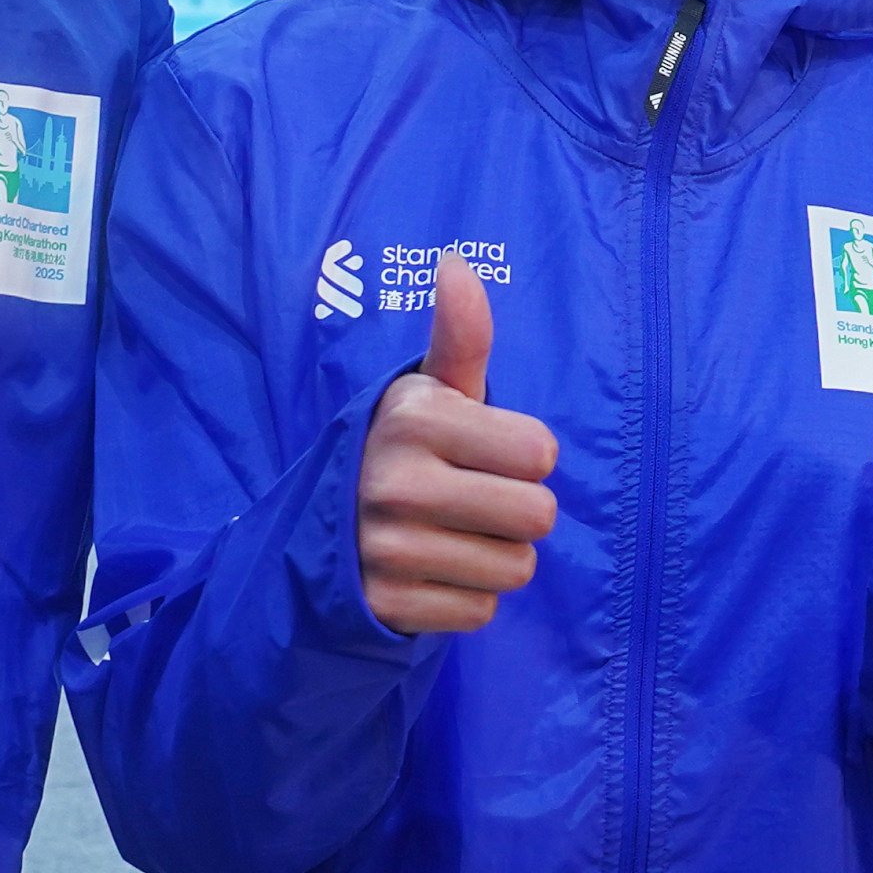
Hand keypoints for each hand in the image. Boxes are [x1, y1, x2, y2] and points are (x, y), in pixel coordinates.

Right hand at [357, 251, 560, 635]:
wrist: (329, 524)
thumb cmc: (409, 446)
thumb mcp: (432, 388)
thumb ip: (460, 333)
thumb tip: (456, 261)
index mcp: (415, 419)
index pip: (542, 453)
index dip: (525, 455)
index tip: (483, 451)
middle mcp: (395, 482)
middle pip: (537, 516)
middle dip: (518, 511)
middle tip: (473, 498)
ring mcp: (386, 549)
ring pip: (515, 569)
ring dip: (495, 556)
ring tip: (453, 534)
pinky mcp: (388, 605)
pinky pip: (481, 611)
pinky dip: (467, 596)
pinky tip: (433, 571)